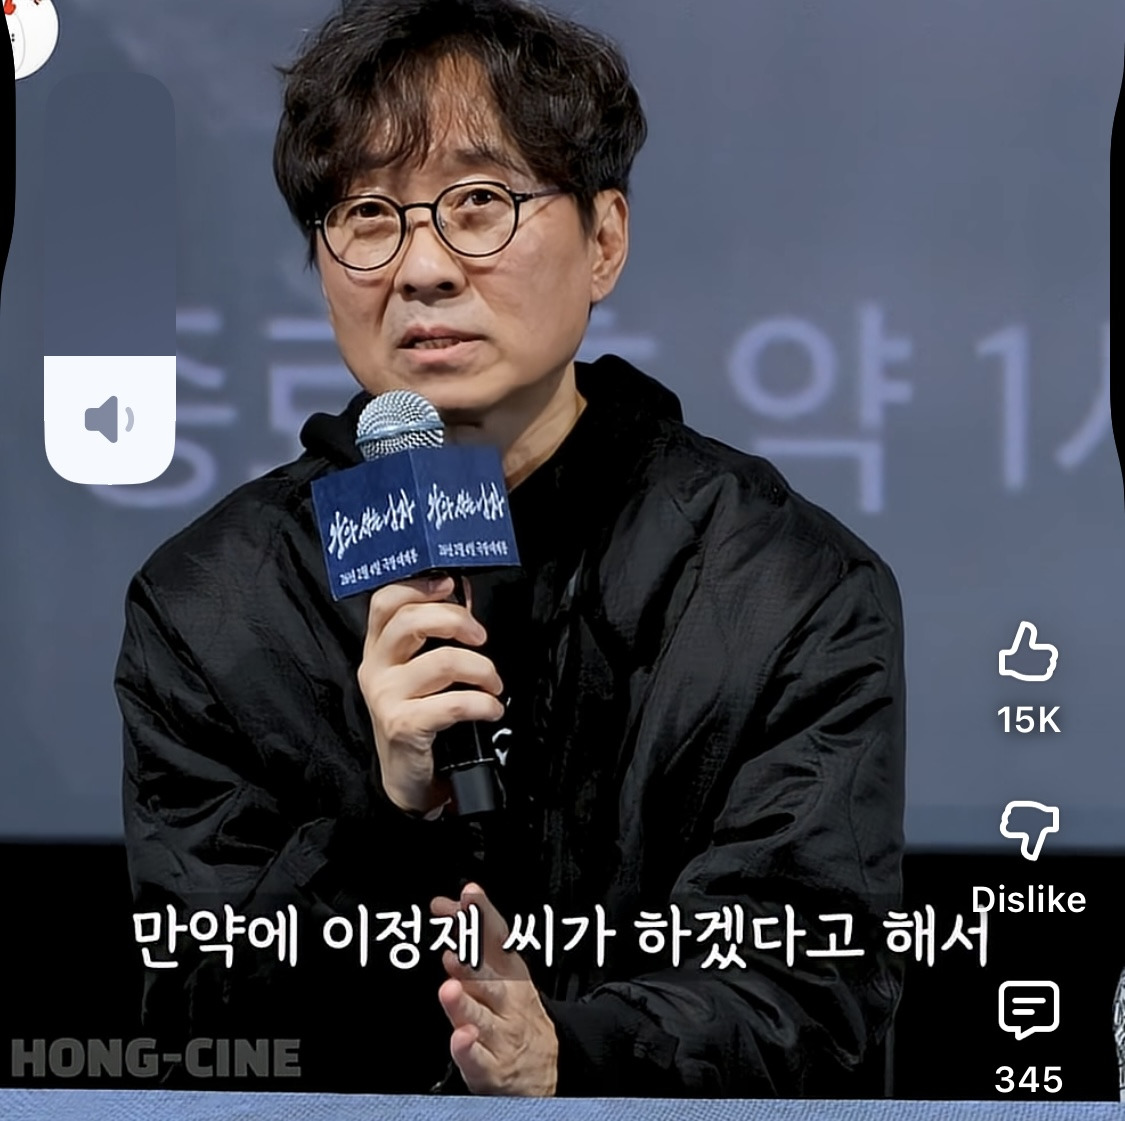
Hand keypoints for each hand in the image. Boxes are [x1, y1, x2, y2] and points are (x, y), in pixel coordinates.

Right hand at [357, 575, 504, 813]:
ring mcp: (386, 697)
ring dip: (482, 669)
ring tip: (494, 684)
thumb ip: (435, 635)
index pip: (385, 601)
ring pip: (443, 661)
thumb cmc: (419, 717)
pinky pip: (454, 702)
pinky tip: (492, 709)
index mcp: (377, 649)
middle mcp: (375, 668)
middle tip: (481, 638)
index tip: (451, 585)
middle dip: (457, 621)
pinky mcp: (403, 725)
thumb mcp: (418, 672)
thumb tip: (463, 594)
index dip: (419, 586)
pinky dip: (484, 704)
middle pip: (411, 621)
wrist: (407, 778)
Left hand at [432, 883, 557, 1095]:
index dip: (483, 915)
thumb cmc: (515, 1011)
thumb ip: (474, 939)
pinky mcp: (492, 1069)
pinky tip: (460, 1038)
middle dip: (471, 961)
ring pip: (481, 1018)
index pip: (497, 938)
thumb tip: (448, 906)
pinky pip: (479, 1060)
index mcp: (511, 972)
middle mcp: (507, 1000)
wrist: (548, 1068)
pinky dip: (470, 1050)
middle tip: (453, 948)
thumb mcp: (504, 971)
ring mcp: (501, 1034)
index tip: (468, 895)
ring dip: (465, 1004)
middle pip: (489, 977)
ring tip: (450, 989)